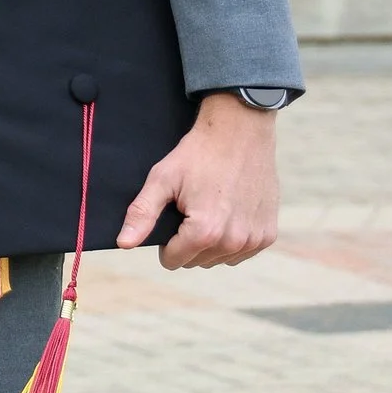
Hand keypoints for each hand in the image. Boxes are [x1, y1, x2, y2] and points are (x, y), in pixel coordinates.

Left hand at [118, 91, 279, 267]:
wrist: (240, 131)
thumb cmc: (198, 154)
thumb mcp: (163, 178)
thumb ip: (141, 214)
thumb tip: (123, 243)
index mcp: (205, 231)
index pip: (173, 260)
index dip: (166, 240)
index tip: (174, 213)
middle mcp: (233, 241)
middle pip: (196, 262)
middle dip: (189, 241)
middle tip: (193, 206)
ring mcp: (254, 239)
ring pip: (218, 259)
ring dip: (211, 242)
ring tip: (212, 207)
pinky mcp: (268, 234)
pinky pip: (241, 252)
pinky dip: (233, 239)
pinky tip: (230, 212)